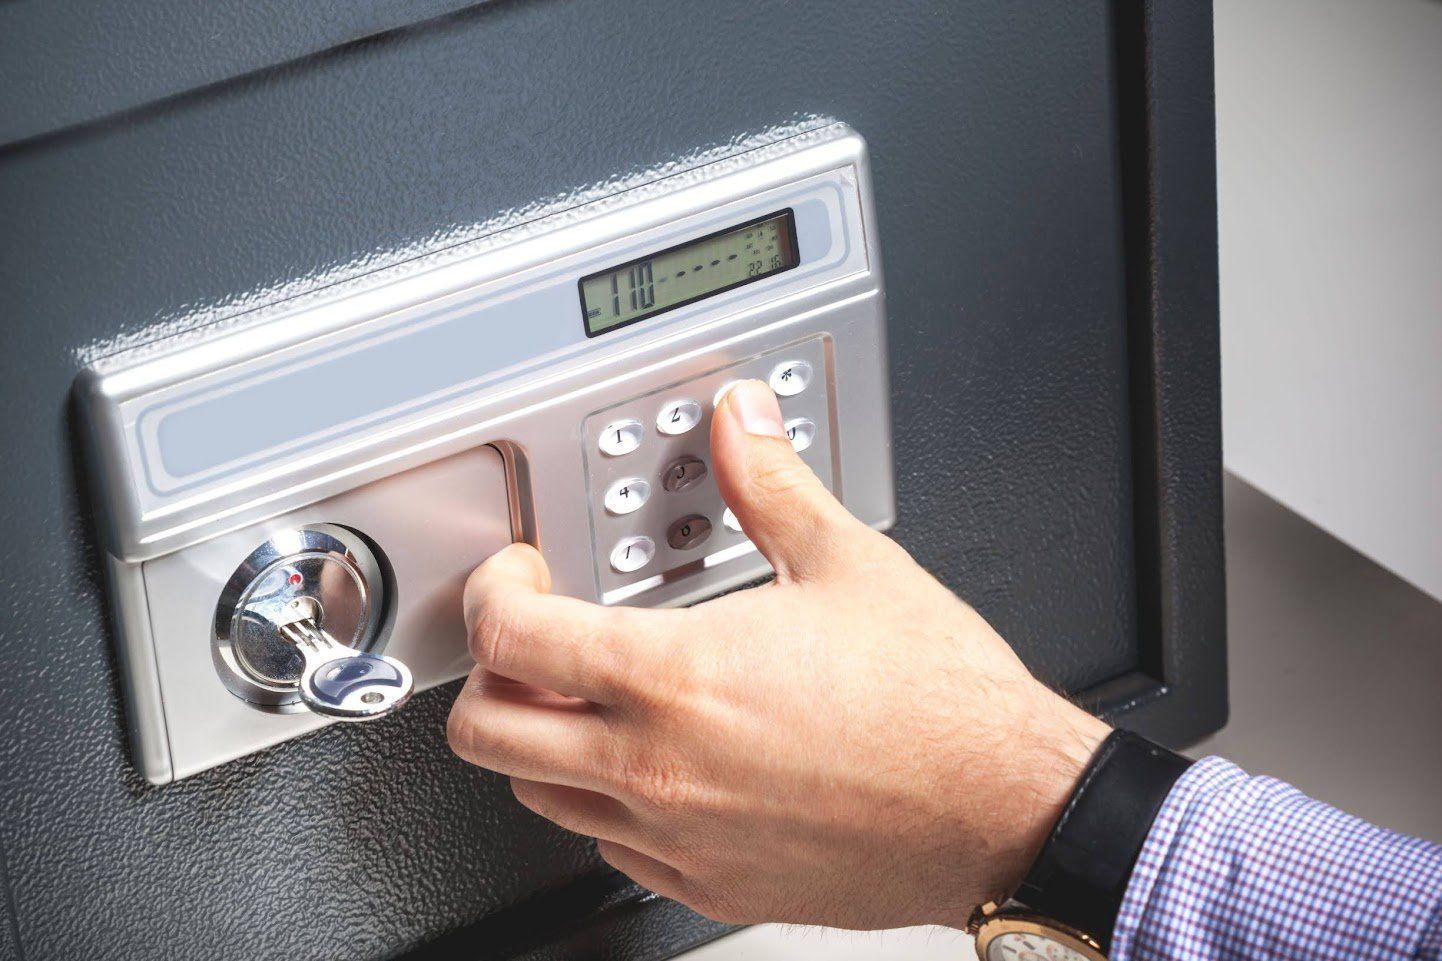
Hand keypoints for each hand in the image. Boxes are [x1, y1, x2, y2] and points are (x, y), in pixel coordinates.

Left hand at [447, 380, 1109, 928]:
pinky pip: (609, 848)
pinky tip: (655, 762)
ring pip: (537, 798)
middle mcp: (658, 769)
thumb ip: (769, 482)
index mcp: (675, 677)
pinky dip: (604, 801)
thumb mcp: (847, 562)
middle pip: (485, 735)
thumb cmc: (938, 705)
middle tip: (532, 638)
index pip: (508, 641)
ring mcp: (678, 838)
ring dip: (541, 739)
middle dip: (488, 675)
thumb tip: (740, 424)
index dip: (491, 595)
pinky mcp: (710, 885)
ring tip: (591, 695)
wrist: (1001, 811)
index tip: (520, 578)